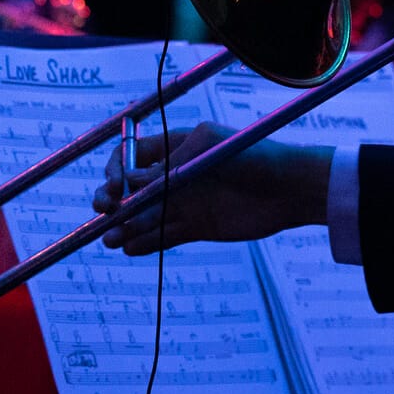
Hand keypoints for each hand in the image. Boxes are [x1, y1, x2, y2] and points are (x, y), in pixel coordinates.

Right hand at [92, 122, 331, 252]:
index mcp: (176, 146)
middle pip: (131, 190)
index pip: (132, 157)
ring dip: (123, 226)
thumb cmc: (252, 156)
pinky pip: (163, 235)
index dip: (116, 170)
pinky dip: (145, 242)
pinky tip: (129, 247)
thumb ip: (168, 167)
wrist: (289, 188)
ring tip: (110, 239)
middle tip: (104, 211)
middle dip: (112, 200)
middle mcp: (176, 175)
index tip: (114, 185)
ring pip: (145, 216)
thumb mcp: (207, 150)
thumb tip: (128, 184)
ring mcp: (186, 202)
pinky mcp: (196, 227)